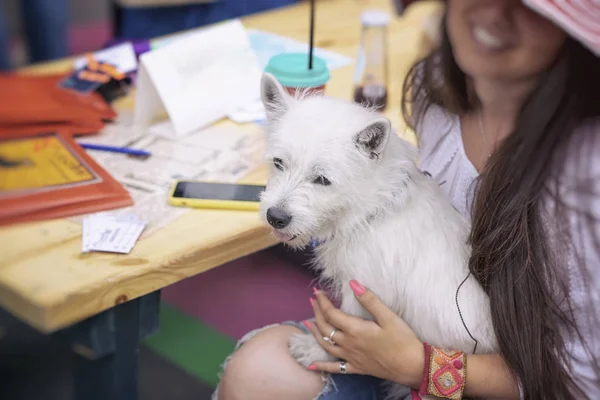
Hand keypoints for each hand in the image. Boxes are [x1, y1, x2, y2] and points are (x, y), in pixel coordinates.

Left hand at [306, 280, 424, 387]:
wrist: (412, 367)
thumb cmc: (403, 341)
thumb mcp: (388, 317)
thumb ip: (369, 300)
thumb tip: (353, 283)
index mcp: (355, 330)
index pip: (332, 313)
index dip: (323, 302)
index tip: (318, 292)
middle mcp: (349, 344)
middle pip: (326, 328)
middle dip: (317, 313)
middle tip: (313, 301)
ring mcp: (351, 357)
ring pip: (326, 345)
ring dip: (316, 333)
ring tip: (308, 323)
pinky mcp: (357, 368)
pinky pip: (335, 368)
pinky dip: (321, 366)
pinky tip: (311, 365)